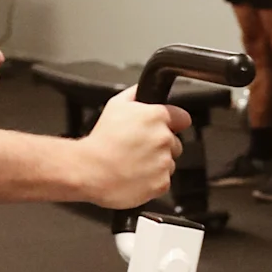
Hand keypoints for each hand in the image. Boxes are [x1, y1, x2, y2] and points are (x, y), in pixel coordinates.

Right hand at [75, 87, 190, 207]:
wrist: (89, 170)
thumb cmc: (100, 140)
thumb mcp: (116, 105)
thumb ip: (136, 93)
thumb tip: (145, 88)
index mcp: (156, 117)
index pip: (181, 118)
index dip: (173, 123)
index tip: (165, 128)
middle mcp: (164, 138)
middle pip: (174, 142)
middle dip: (160, 145)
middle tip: (138, 148)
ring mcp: (164, 162)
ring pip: (168, 163)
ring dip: (156, 164)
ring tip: (134, 163)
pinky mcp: (161, 183)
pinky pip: (163, 181)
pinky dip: (152, 181)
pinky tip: (136, 176)